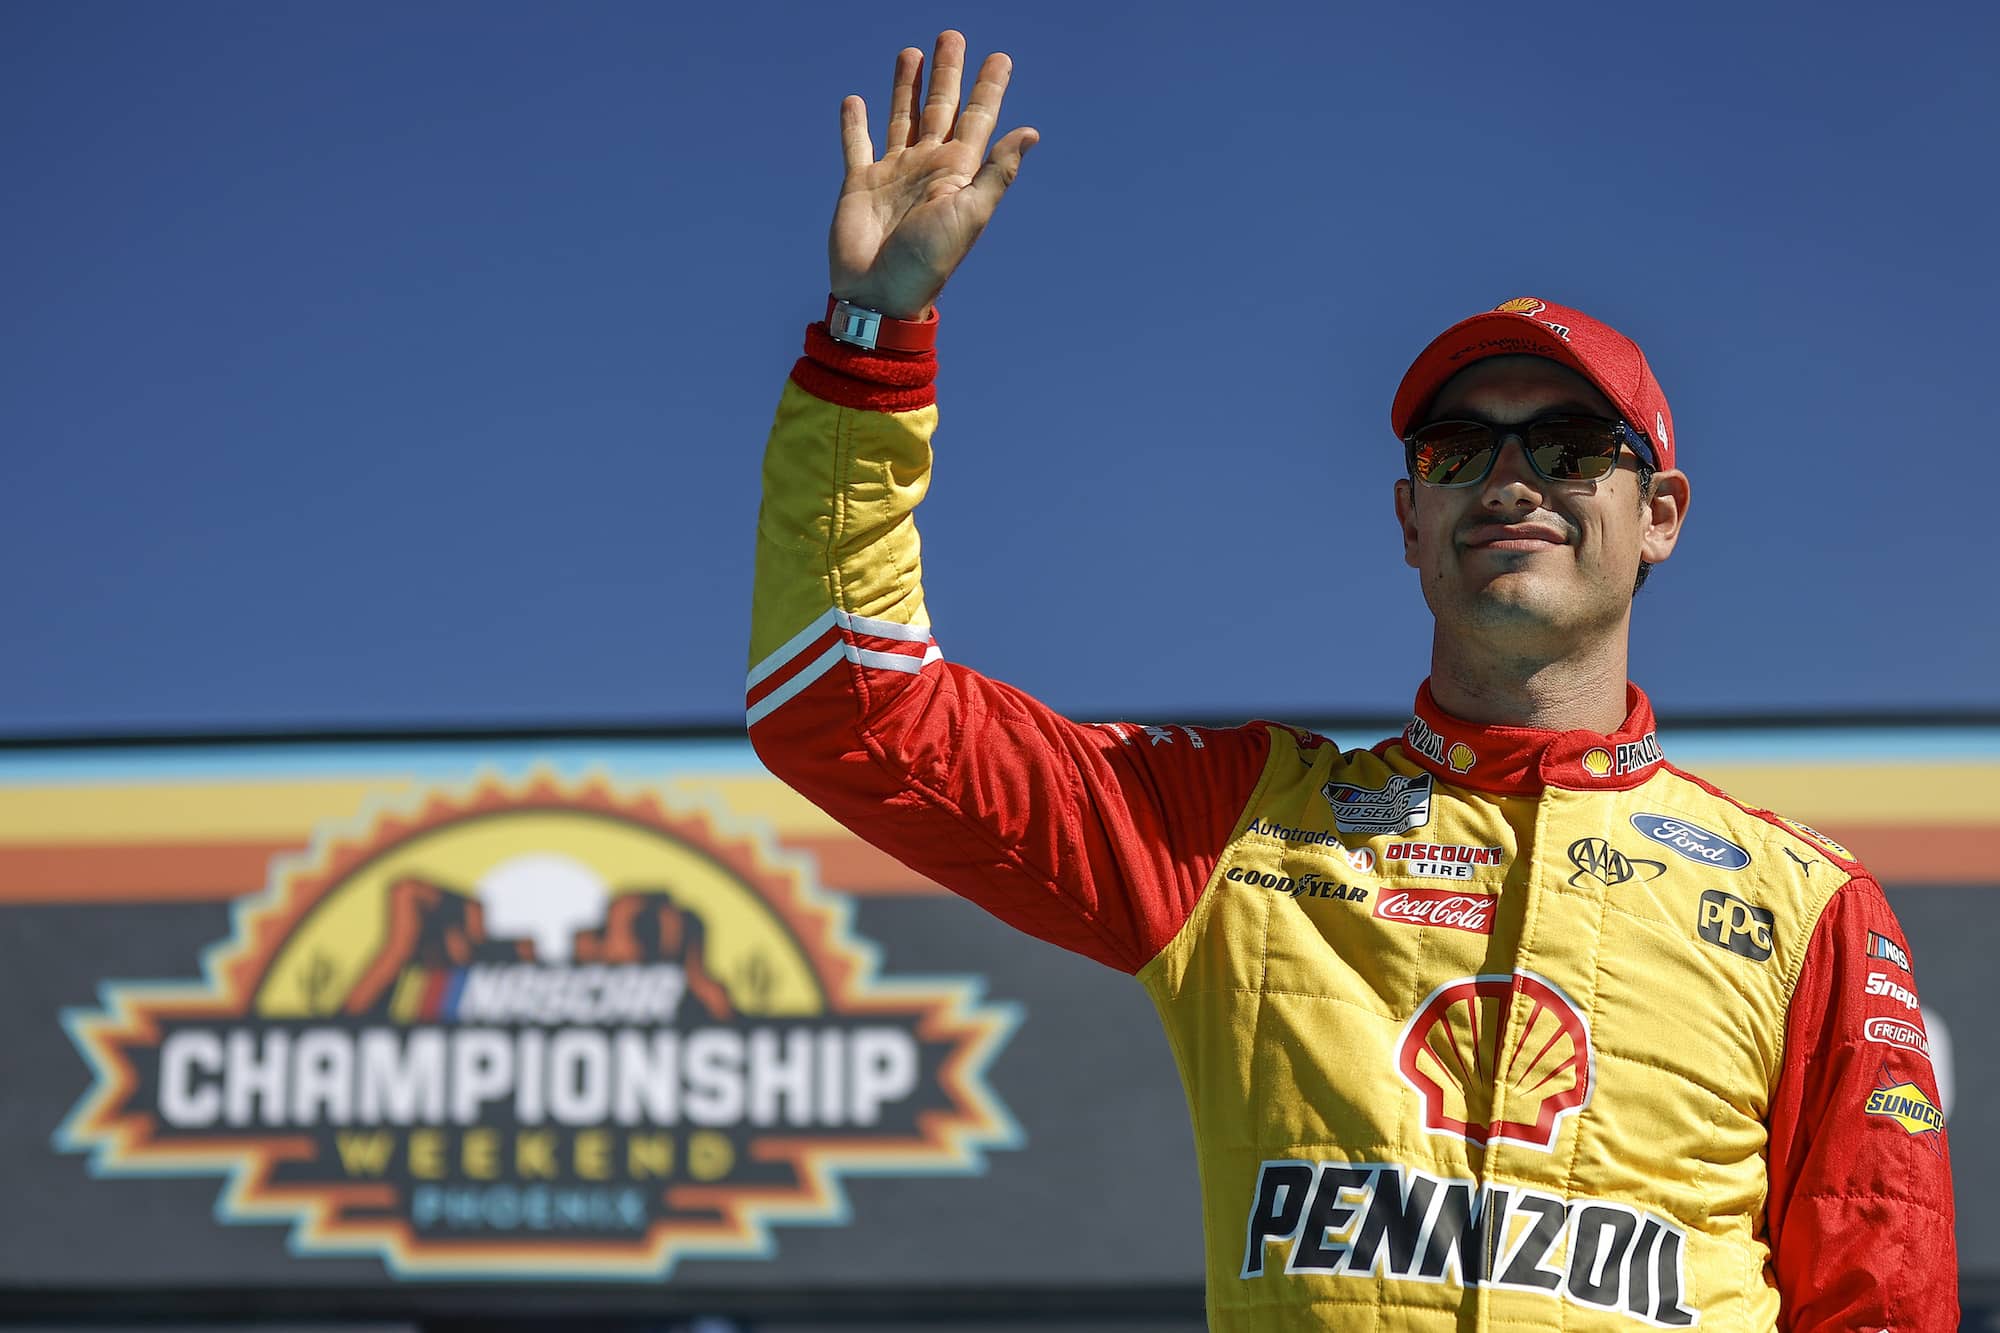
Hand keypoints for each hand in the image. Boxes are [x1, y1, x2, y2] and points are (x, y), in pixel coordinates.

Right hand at [830, 30, 1037, 319]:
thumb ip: (996, 172)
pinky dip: (854, 123)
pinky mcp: (860, 183)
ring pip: (901, 117)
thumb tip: (1030, 132)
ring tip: (912, 53)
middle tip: (952, 35)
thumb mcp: (970, 215)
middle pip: (940, 107)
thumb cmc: (929, 261)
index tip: (1000, 57)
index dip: (989, 87)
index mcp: (957, 171)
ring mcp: (893, 173)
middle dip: (948, 72)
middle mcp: (927, 166)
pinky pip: (856, 144)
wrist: (880, 295)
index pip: (978, 118)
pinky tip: (854, 100)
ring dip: (907, 86)